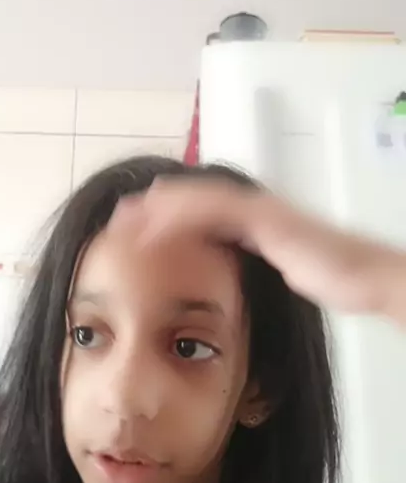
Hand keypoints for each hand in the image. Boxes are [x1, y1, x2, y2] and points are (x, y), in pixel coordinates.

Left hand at [109, 177, 405, 326]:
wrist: (366, 278)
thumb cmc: (333, 279)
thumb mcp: (283, 274)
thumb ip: (254, 270)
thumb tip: (231, 285)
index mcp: (255, 222)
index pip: (201, 213)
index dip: (166, 218)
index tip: (135, 230)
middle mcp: (254, 208)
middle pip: (192, 198)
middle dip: (152, 206)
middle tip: (116, 218)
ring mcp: (259, 208)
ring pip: (195, 197)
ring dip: (156, 207)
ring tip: (123, 219)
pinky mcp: (264, 218)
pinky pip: (212, 209)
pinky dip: (178, 214)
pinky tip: (154, 225)